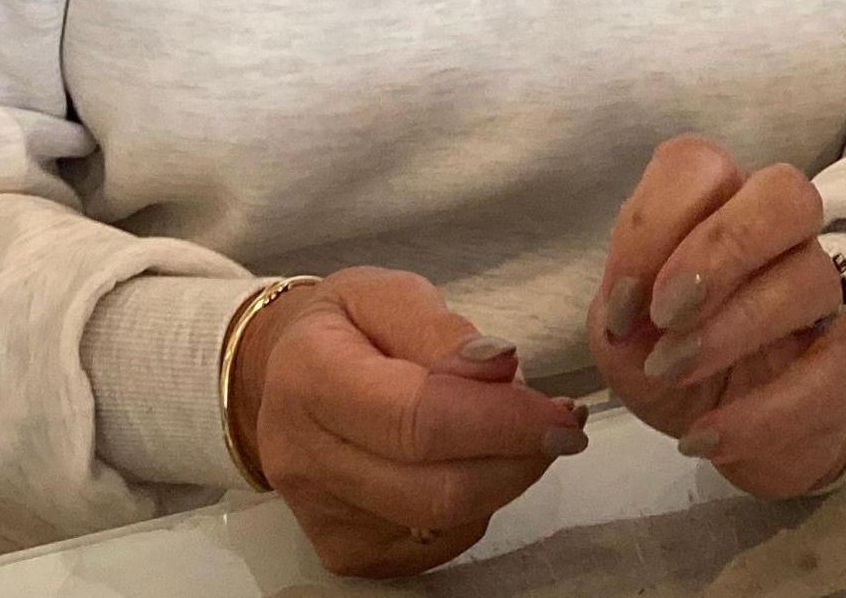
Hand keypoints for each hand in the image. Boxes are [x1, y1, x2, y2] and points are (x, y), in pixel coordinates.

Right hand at [229, 267, 586, 576]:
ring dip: (504, 479)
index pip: (417, 419)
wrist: (283, 377)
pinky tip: (477, 462)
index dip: (501, 423)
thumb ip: (442, 329)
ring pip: (445, 522)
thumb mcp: (386, 294)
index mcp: (309, 379)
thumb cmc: (346, 329)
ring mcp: (321, 515)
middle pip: (436, 489)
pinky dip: (477, 503)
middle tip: (559, 425)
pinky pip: (439, 541)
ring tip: (518, 433)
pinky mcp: (346, 551)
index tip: (562, 415)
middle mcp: (303, 458)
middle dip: (518, 460)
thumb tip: (499, 366)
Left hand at [588, 136, 845, 499]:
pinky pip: (824, 374)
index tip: (620, 300)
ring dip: (729, 331)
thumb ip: (617, 308)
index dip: (653, 223)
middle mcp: (777, 238)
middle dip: (721, 248)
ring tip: (671, 374)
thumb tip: (629, 308)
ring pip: (808, 278)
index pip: (698, 165)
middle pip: (784, 193)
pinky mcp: (841, 365)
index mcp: (715, 208)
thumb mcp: (621, 337)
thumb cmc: (670, 363)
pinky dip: (757, 414)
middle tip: (667, 312)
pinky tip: (704, 437)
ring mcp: (818, 297)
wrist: (725, 433)